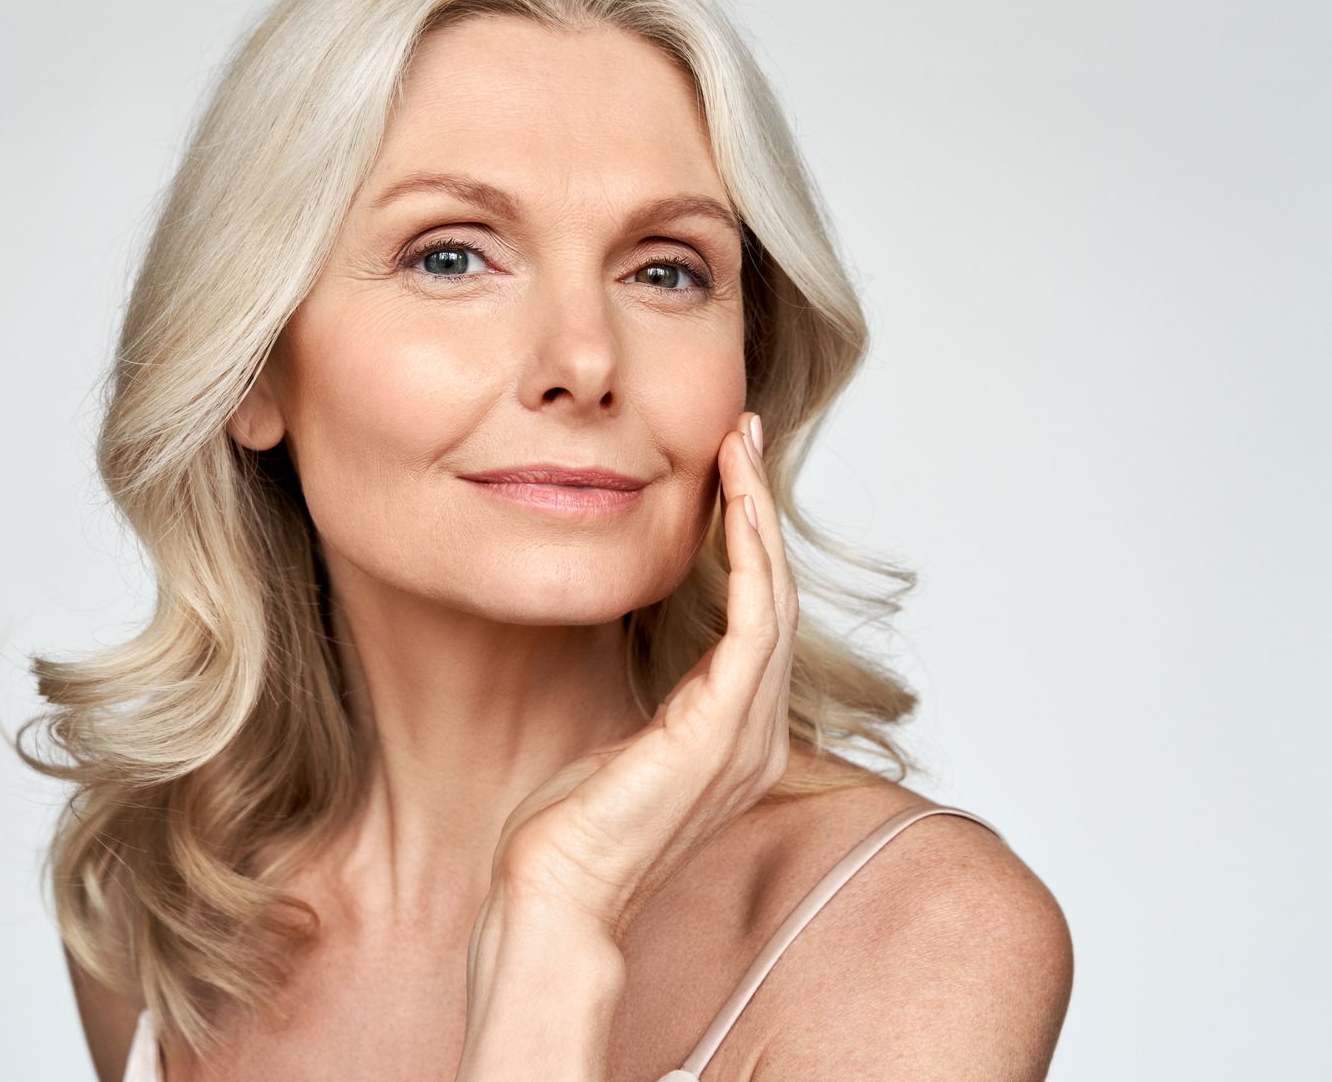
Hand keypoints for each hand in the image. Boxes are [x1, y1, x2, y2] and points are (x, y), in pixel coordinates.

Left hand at [482, 410, 800, 941]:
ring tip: (740, 449)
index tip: (729, 471)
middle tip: (744, 434)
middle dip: (760, 508)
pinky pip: (754, 626)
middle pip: (775, 593)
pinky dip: (750, 560)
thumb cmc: (570, 829)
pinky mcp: (722, 732)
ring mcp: (747, 734)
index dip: (748, 538)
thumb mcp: (616, 737)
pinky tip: (737, 509)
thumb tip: (636, 639)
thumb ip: (648, 693)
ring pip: (773, 598)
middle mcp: (756, 730)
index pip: (756, 614)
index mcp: (734, 731)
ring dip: (758, 517)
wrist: (556, 896)